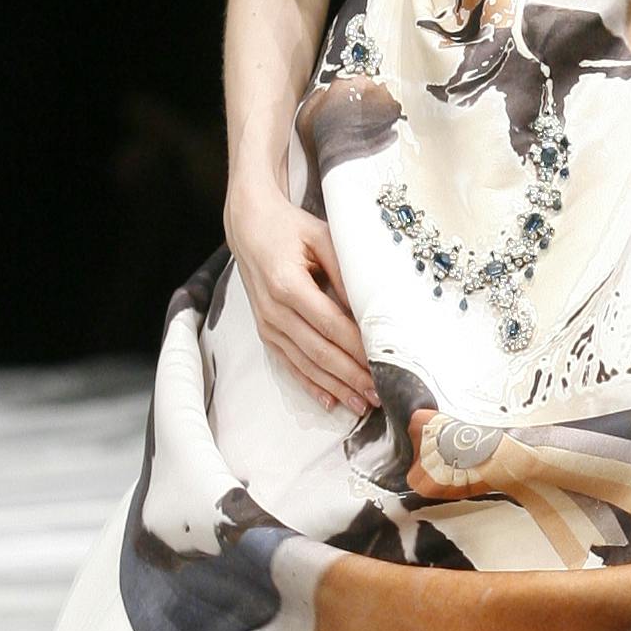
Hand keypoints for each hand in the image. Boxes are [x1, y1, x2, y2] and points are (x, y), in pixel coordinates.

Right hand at [226, 183, 375, 419]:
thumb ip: (344, 272)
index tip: (381, 364)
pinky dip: (310, 384)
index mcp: (288, 284)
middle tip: (379, 394)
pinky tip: (329, 400)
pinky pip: (289, 364)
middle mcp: (274, 310)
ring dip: (335, 386)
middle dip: (351, 376)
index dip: (356, 348)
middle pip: (319, 351)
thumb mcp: (321, 238)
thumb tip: (368, 308)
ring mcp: (267, 324)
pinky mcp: (266, 332)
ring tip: (361, 404)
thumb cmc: (289, 228)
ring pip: (305, 364)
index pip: (331, 324)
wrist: (249, 227)